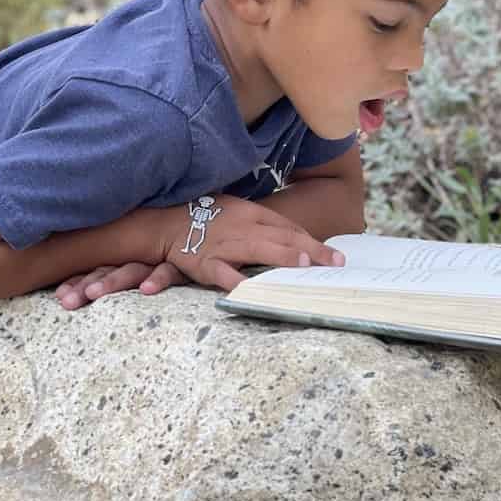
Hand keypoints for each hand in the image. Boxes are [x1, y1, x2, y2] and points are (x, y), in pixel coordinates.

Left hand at [55, 261, 186, 309]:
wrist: (216, 232)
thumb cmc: (179, 256)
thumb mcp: (149, 269)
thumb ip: (124, 278)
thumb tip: (88, 302)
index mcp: (129, 259)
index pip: (99, 270)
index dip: (78, 282)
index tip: (59, 297)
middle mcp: (142, 258)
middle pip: (109, 270)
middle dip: (86, 285)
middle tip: (67, 301)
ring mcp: (161, 259)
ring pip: (132, 269)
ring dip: (112, 281)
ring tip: (93, 294)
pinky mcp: (185, 263)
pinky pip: (170, 270)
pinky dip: (158, 278)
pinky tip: (147, 289)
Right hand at [164, 194, 345, 291]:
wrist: (164, 221)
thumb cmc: (205, 216)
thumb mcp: (237, 210)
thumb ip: (263, 224)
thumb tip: (294, 240)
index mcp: (252, 213)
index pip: (288, 228)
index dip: (312, 242)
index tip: (335, 256)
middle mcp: (243, 226)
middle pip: (283, 237)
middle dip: (311, 250)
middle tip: (336, 263)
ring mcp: (225, 244)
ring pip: (259, 250)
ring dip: (282, 257)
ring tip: (305, 266)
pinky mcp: (205, 262)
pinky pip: (223, 273)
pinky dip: (236, 280)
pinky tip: (251, 290)